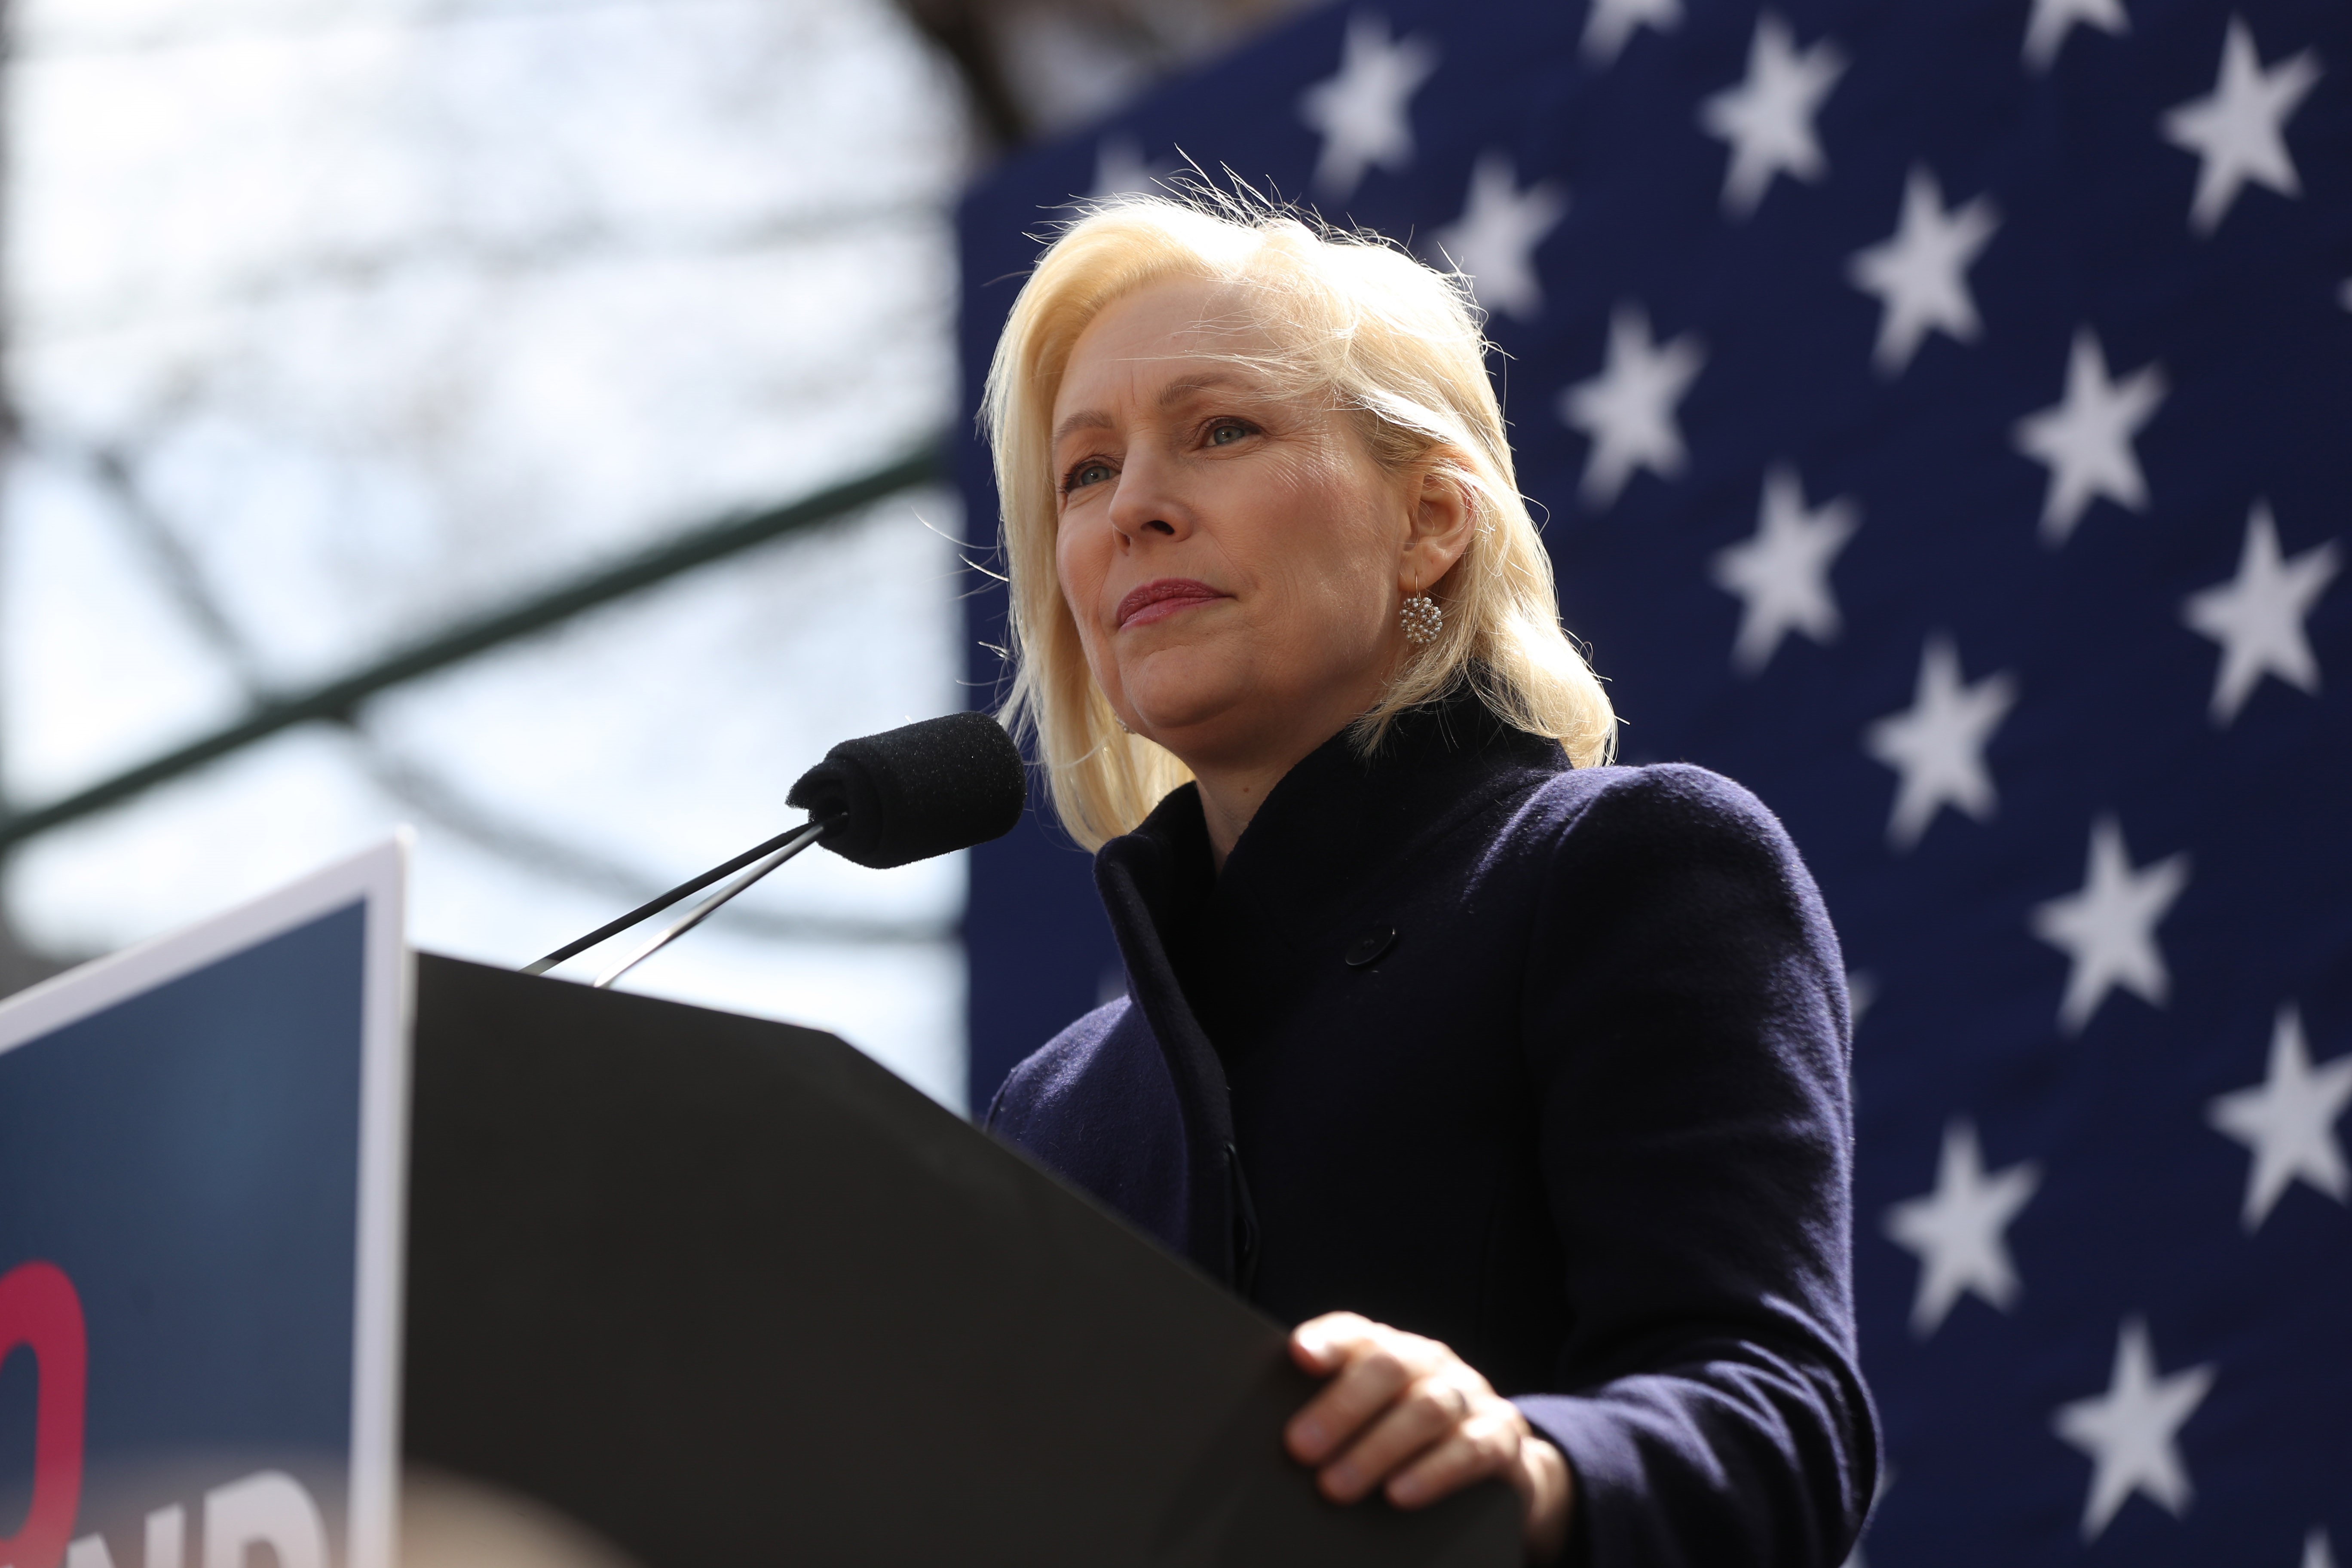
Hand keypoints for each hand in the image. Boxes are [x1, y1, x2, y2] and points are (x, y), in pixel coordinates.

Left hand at [1285, 1312, 1571, 1560]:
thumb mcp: (1372, 1417)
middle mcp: (1432, 1363)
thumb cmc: (1408, 1439)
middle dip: (1342, 1407)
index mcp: (1393, 1350)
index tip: (1299, 1355)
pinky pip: (1471, 1450)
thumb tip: (1277, 1442)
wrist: (1498, 1460)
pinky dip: (1434, 1473)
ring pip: (1428, 1408)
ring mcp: (1470, 1397)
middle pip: (1389, 1367)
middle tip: (1300, 1448)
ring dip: (1378, 1448)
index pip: (1358, 1332)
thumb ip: (1332, 1413)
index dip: (1329, 1340)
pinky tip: (1400, 1495)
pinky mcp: (1502, 1438)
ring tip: (1335, 1486)